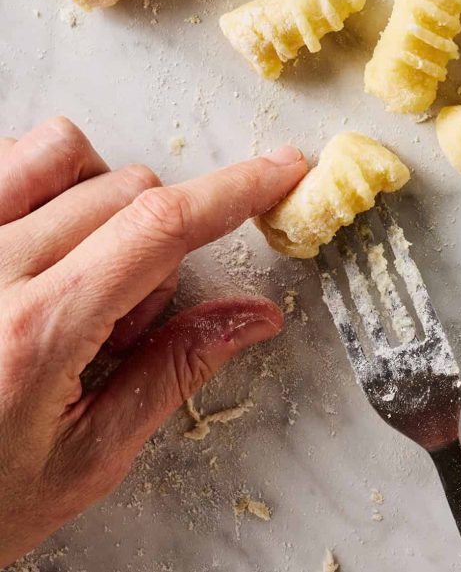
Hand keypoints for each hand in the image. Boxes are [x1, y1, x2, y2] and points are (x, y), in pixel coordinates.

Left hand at [0, 116, 306, 564]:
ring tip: (67, 271)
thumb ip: (173, 374)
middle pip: (124, 188)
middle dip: (153, 242)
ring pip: (61, 149)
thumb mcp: (82, 460)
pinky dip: (34, 183)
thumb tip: (254, 315)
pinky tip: (25, 248)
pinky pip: (2, 154)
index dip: (236, 189)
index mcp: (36, 331)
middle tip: (116, 322)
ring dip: (92, 196)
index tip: (282, 169)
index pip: (160, 226)